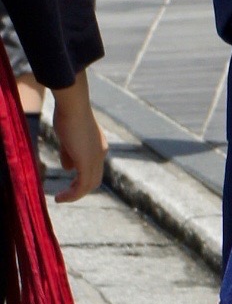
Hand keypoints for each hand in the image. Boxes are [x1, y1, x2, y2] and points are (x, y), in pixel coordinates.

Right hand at [48, 74, 104, 201]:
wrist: (73, 105)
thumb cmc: (68, 115)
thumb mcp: (68, 137)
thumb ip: (69, 154)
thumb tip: (68, 169)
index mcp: (98, 146)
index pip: (94, 169)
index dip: (82, 178)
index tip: (69, 184)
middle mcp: (101, 153)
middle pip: (94, 179)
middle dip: (79, 188)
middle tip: (65, 194)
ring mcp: (96, 157)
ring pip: (90, 184)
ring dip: (75, 194)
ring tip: (60, 198)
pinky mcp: (87, 161)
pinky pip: (83, 185)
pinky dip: (73, 194)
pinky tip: (60, 197)